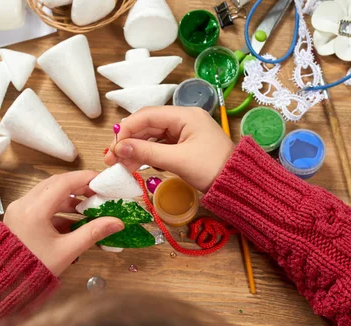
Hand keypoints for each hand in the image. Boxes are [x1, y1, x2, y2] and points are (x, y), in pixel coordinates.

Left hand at [4, 171, 124, 275]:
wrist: (6, 284)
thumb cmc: (36, 269)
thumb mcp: (67, 251)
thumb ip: (93, 232)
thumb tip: (118, 222)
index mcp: (34, 210)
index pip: (63, 183)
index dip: (85, 178)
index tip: (102, 181)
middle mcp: (23, 204)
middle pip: (55, 184)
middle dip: (78, 186)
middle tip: (98, 193)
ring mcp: (18, 209)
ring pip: (47, 193)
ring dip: (68, 197)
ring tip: (89, 207)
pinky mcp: (18, 216)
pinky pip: (40, 203)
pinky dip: (58, 207)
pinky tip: (73, 219)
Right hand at [104, 106, 234, 191]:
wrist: (239, 185)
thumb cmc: (212, 169)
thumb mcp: (178, 161)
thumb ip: (147, 153)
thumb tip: (119, 149)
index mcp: (184, 116)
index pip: (147, 116)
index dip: (126, 130)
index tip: (113, 148)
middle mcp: (183, 119)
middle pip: (147, 126)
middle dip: (128, 142)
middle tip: (111, 160)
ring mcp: (184, 132)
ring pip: (152, 137)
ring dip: (136, 150)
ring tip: (121, 166)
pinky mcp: (184, 145)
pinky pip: (160, 147)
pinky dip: (147, 156)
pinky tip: (136, 166)